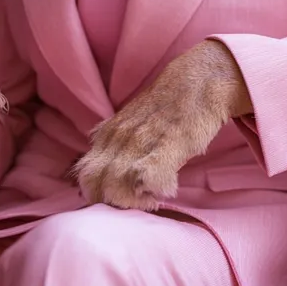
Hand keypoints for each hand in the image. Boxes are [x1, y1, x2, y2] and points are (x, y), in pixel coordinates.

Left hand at [76, 40, 250, 210]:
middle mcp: (117, 138)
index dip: (99, 194)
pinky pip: (147, 178)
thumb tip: (94, 154)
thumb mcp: (128, 119)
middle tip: (135, 204)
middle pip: (96, 186)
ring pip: (116, 188)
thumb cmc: (167, 106)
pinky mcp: (167, 144)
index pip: (86, 176)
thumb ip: (111, 140)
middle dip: (111, 203)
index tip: (120, 199)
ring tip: (152, 200)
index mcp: (106, 135)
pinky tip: (165, 189)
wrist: (200, 80)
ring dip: (132, 202)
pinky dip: (152, 191)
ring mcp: (140, 140)